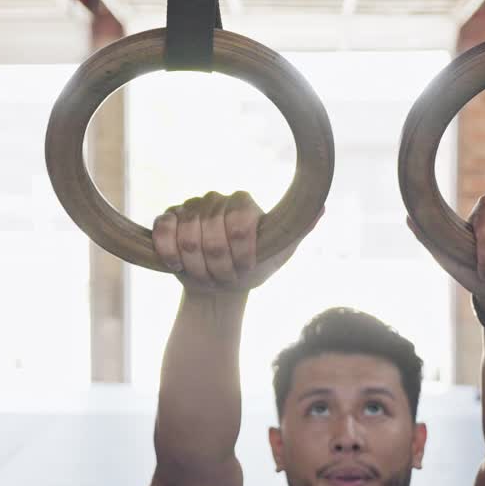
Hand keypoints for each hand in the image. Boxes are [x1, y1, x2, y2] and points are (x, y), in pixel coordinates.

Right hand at [153, 191, 321, 295]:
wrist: (220, 286)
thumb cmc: (253, 268)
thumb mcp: (280, 254)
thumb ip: (299, 230)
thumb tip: (321, 206)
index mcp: (244, 202)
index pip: (240, 223)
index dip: (241, 252)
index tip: (246, 268)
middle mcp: (216, 199)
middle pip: (212, 233)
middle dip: (220, 266)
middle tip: (226, 278)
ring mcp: (190, 207)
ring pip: (188, 235)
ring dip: (197, 265)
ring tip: (207, 275)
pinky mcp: (167, 218)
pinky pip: (162, 229)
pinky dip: (170, 252)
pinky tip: (178, 265)